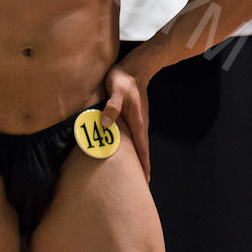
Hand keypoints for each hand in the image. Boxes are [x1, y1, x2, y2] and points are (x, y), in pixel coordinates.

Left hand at [102, 63, 149, 181]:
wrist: (136, 67)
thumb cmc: (124, 79)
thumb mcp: (116, 90)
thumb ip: (112, 106)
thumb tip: (105, 123)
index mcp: (137, 122)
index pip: (142, 149)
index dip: (143, 165)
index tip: (145, 181)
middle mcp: (140, 124)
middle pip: (143, 150)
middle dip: (142, 167)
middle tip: (139, 184)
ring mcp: (139, 121)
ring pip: (139, 144)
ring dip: (138, 158)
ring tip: (133, 173)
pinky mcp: (135, 116)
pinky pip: (135, 137)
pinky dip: (134, 148)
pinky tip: (127, 151)